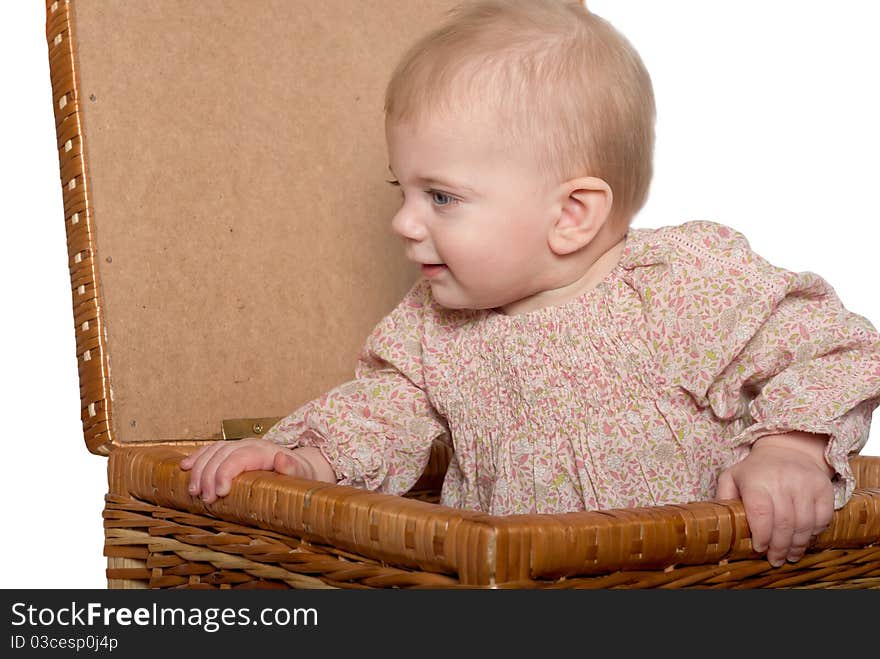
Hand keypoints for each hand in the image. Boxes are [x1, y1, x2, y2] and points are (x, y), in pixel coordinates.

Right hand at [180, 438, 320, 503]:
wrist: (302, 468)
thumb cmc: (301, 475)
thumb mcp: (302, 474)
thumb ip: (292, 467)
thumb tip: (282, 457)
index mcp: (264, 451)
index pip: (238, 457)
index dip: (225, 472)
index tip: (219, 493)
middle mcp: (250, 445)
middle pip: (221, 455)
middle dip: (208, 476)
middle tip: (204, 499)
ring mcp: (240, 446)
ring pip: (212, 451)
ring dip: (199, 469)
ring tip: (193, 491)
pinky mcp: (233, 451)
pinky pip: (211, 450)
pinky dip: (197, 458)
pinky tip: (185, 468)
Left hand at [716, 432, 833, 566]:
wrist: (789, 449)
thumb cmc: (756, 470)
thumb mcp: (733, 477)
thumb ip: (724, 497)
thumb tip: (718, 521)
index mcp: (756, 480)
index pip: (760, 514)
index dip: (761, 535)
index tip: (759, 548)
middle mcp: (782, 480)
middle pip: (783, 523)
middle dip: (779, 547)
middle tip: (776, 560)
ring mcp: (805, 483)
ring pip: (804, 524)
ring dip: (797, 545)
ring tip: (790, 555)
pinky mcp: (824, 487)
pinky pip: (823, 518)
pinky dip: (815, 533)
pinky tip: (805, 539)